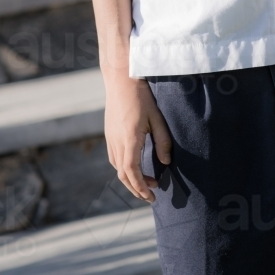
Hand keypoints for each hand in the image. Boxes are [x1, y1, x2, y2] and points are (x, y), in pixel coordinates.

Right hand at [104, 74, 171, 201]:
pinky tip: (135, 165)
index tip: (152, 196)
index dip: (141, 188)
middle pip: (123, 175)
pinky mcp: (109, 133)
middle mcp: (116, 141)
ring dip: (130, 179)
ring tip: (146, 181)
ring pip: (117, 167)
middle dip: (136, 189)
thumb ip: (162, 141)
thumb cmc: (141, 96)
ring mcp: (110, 138)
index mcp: (129, 139)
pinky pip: (114, 157)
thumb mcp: (156, 117)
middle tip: (151, 195)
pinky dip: (124, 168)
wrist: (120, 78)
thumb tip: (165, 162)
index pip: (131, 172)